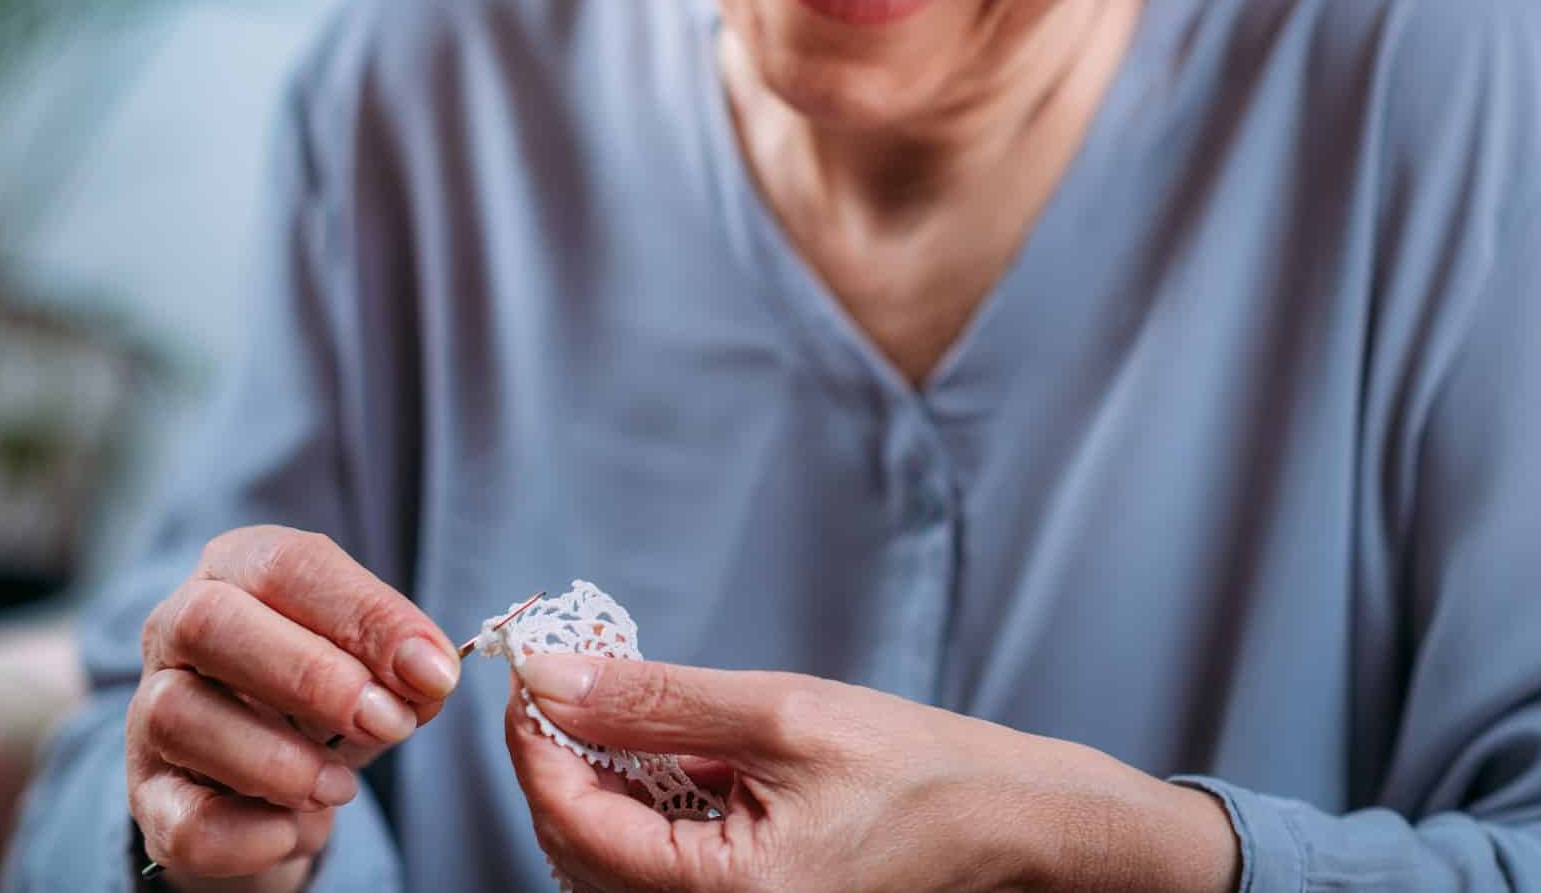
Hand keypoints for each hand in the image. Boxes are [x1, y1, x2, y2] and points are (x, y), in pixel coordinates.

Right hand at [127, 526, 461, 890]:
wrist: (262, 786)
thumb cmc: (319, 701)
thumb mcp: (368, 669)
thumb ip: (399, 669)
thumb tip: (430, 679)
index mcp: (239, 570)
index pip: (289, 565)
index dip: (366, 615)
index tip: (432, 670)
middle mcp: (175, 628)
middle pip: (209, 622)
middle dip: (311, 675)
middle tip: (387, 722)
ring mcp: (147, 713)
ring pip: (178, 716)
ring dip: (279, 761)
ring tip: (340, 787)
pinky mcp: (147, 796)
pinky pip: (181, 817)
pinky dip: (247, 833)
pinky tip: (295, 830)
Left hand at [503, 655, 1240, 892]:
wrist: (1011, 822)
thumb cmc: (924, 774)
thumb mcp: (785, 714)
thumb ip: (659, 701)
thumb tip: (555, 677)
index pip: (574, 824)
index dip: (536, 743)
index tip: (529, 672)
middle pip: (580, 852)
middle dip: (561, 759)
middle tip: (565, 676)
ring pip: (610, 863)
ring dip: (597, 781)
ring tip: (617, 704)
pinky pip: (657, 869)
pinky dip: (642, 808)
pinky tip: (664, 751)